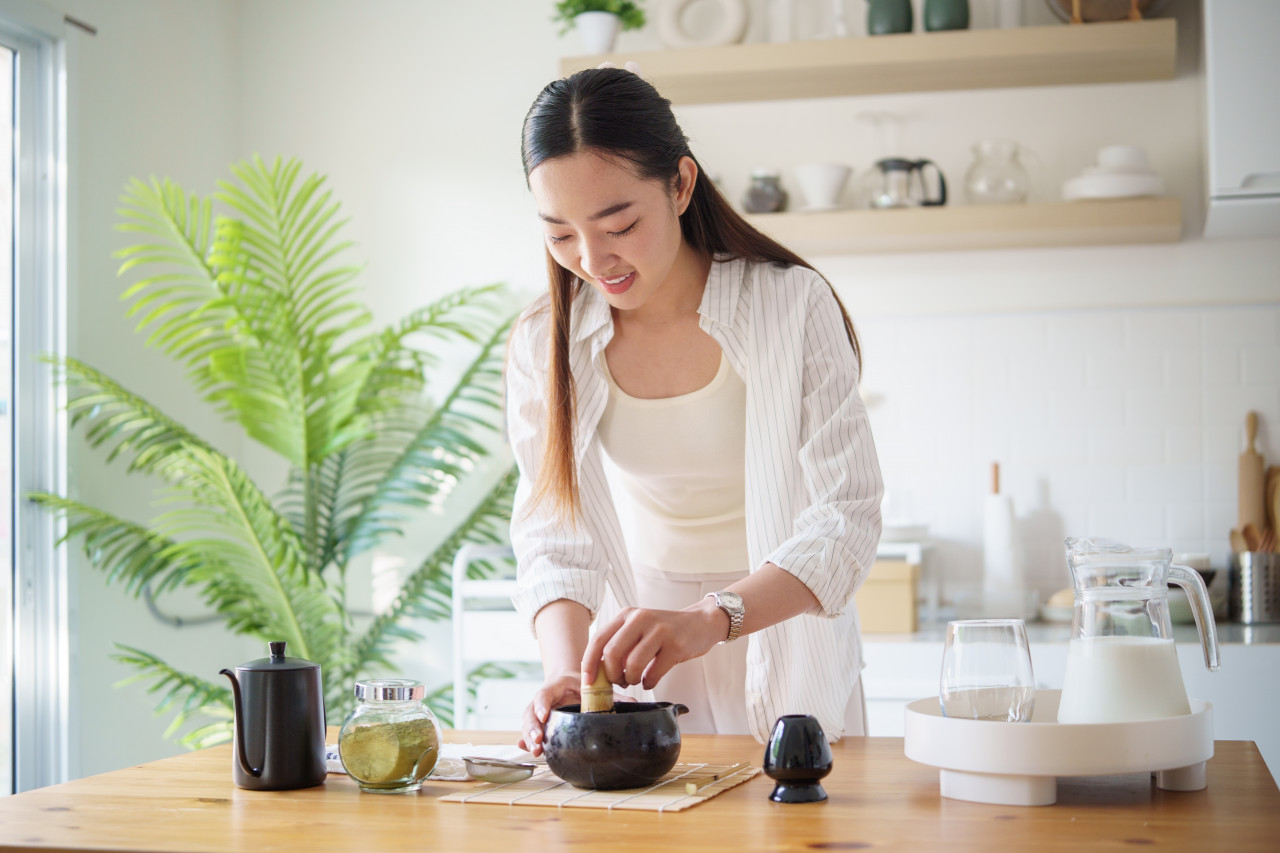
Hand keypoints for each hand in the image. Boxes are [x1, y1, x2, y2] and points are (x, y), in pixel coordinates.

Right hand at [516, 673, 637, 756]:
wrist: (570, 680)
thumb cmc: (582, 683)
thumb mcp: (594, 684)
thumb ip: (612, 695)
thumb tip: (635, 703)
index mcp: (556, 686)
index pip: (544, 693)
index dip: (542, 704)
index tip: (544, 715)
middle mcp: (544, 699)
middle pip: (531, 712)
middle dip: (533, 727)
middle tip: (539, 740)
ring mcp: (538, 711)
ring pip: (528, 723)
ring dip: (529, 736)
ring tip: (535, 750)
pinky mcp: (539, 721)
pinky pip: (529, 730)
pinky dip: (526, 740)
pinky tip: (525, 748)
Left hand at [581, 602, 727, 692]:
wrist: (701, 623)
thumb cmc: (665, 631)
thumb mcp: (639, 628)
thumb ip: (620, 644)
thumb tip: (598, 673)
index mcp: (627, 615)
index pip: (598, 640)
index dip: (589, 663)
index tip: (588, 682)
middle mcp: (641, 618)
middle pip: (612, 653)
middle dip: (612, 675)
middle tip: (619, 681)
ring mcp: (659, 631)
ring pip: (632, 664)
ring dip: (631, 679)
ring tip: (636, 679)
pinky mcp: (675, 645)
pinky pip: (653, 673)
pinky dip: (649, 683)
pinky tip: (651, 680)